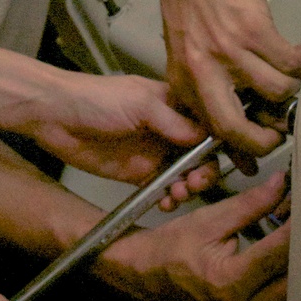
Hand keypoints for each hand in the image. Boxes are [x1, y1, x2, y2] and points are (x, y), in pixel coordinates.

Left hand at [24, 71, 217, 190]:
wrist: (54, 116)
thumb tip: (209, 135)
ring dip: (190, 186)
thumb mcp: (139, 103)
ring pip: (186, 174)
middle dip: (207, 170)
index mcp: (173, 103)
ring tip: (180, 192)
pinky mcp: (138, 174)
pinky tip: (166, 202)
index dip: (229, 140)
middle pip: (203, 153)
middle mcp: (168, 127)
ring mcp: (154, 151)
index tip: (246, 160)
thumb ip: (174, 120)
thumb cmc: (95, 98)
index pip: (211, 121)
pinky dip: (170, 197)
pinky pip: (164, 189)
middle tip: (197, 182)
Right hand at [99, 172, 289, 300]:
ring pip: (294, 291)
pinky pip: (284, 296)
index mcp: (230, 282)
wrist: (147, 275)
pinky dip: (290, 272)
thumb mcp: (209, 219)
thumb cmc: (172, 245)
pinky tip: (292, 249)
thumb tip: (282, 183)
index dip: (297, 225)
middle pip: (294, 278)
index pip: (277, 252)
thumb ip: (249, 204)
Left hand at [160, 0, 300, 168]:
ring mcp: (229, 50)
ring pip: (275, 93)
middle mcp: (203, 70)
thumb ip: (201, 82)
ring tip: (297, 85)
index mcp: (183, 78)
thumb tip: (232, 118)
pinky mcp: (254, 29)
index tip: (254, 162)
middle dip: (264, 141)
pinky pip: (289, 62)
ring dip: (293, 94)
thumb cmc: (188, 0)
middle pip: (236, 127)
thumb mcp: (182, 47)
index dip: (236, 152)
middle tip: (281, 134)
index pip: (208, 129)